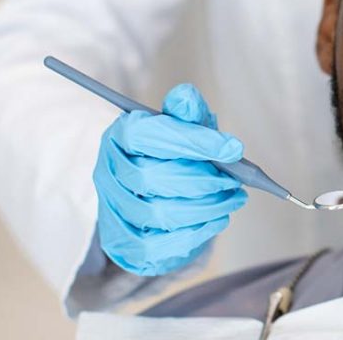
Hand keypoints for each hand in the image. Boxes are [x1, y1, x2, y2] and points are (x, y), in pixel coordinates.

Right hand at [93, 83, 246, 275]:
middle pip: (151, 178)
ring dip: (205, 208)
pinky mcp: (122, 242)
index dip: (192, 141)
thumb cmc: (175, 156)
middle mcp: (108, 172)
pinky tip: (217, 219)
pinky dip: (195, 233)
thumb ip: (187, 113)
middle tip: (235, 180)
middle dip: (202, 181)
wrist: (158, 196)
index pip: (146, 134)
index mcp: (120, 136)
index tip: (233, 148)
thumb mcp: (185, 128)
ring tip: (233, 198)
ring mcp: (112, 210)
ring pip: (157, 214)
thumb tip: (186, 97)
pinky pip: (157, 245)